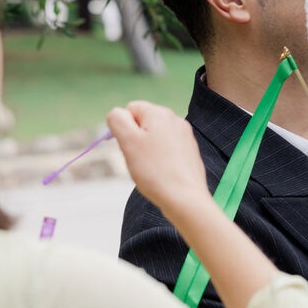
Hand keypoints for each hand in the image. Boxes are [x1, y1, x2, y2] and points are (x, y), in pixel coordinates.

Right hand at [107, 101, 208, 215]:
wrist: (184, 199)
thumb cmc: (154, 171)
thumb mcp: (128, 141)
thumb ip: (117, 120)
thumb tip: (117, 113)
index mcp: (160, 113)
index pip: (131, 109)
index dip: (123, 128)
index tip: (127, 147)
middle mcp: (176, 120)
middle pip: (143, 124)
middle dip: (135, 140)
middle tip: (138, 160)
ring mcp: (185, 136)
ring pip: (154, 139)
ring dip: (147, 151)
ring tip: (151, 169)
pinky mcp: (190, 152)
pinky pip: (166, 151)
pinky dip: (160, 161)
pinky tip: (162, 174)